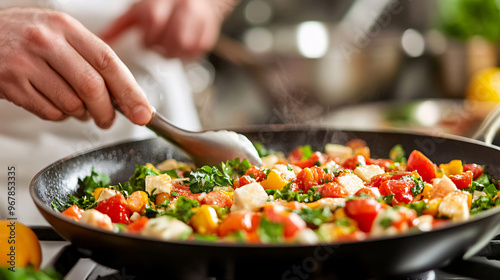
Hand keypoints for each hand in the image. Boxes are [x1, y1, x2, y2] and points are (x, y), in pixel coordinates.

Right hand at [0, 7, 151, 127]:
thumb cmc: (26, 37)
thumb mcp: (60, 34)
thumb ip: (91, 59)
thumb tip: (126, 95)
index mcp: (67, 28)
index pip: (109, 62)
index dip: (131, 92)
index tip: (144, 112)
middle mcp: (47, 42)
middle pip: (93, 87)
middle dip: (107, 111)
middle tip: (108, 120)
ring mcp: (26, 63)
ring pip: (71, 104)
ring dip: (80, 114)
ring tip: (74, 106)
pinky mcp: (11, 83)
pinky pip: (49, 112)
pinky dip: (59, 115)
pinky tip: (53, 102)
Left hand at [101, 0, 234, 59]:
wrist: (196, 1)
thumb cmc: (165, 5)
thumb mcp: (138, 11)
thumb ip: (119, 26)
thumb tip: (101, 40)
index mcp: (164, 2)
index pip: (154, 22)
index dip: (148, 38)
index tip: (146, 38)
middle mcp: (184, 9)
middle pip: (169, 39)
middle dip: (159, 46)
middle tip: (157, 43)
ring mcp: (199, 23)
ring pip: (183, 47)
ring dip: (172, 52)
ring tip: (168, 46)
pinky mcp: (207, 38)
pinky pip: (195, 53)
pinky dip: (186, 54)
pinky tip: (180, 47)